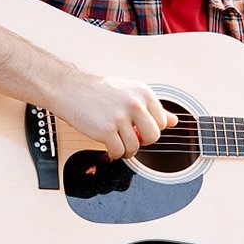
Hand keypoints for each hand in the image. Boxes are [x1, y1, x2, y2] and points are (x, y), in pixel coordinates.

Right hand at [52, 72, 177, 159]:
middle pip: (153, 137)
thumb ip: (152, 107)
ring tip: (117, 142)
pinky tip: (108, 146)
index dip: (150, 129)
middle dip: (142, 141)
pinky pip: (119, 152)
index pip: (162, 122)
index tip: (139, 128)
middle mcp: (134, 103)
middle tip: (130, 137)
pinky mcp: (106, 130)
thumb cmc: (98, 91)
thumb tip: (174, 121)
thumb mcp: (129, 92)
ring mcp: (120, 117)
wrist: (70, 89)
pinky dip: (114, 154)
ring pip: (135, 147)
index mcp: (143, 92)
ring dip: (126, 150)